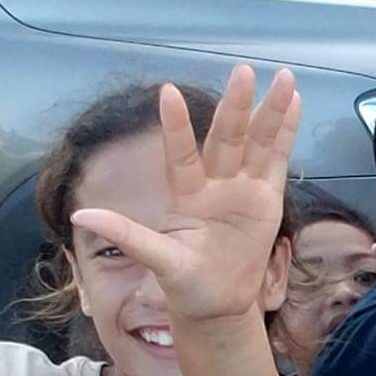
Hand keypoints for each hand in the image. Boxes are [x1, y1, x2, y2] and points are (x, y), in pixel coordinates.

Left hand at [69, 63, 300, 324]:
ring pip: (257, 143)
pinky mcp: (267, 199)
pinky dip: (286, 132)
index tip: (168, 92)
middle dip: (236, 107)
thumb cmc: (184, 283)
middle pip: (227, 140)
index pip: (180, 155)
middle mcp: (214, 183)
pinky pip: (276, 160)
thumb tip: (80, 215)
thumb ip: (127, 236)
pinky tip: (294, 102)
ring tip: (284, 77)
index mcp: (186, 196)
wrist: (218, 304)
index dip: (176, 128)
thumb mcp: (157, 262)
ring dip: (269, 111)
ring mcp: (242, 188)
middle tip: (242, 71)